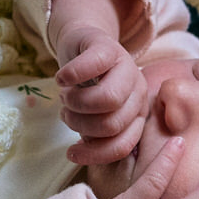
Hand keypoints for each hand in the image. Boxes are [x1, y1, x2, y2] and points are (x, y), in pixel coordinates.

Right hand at [55, 25, 146, 163]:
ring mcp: (127, 67)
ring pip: (107, 100)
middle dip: (81, 125)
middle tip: (66, 114)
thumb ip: (96, 135)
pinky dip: (70, 76)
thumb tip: (82, 153)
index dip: (95, 154)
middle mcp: (138, 92)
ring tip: (64, 98)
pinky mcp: (108, 46)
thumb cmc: (89, 86)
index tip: (71, 154)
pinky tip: (61, 79)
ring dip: (75, 103)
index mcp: (137, 114)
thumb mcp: (96, 115)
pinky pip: (92, 65)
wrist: (83, 44)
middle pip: (112, 124)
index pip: (123, 145)